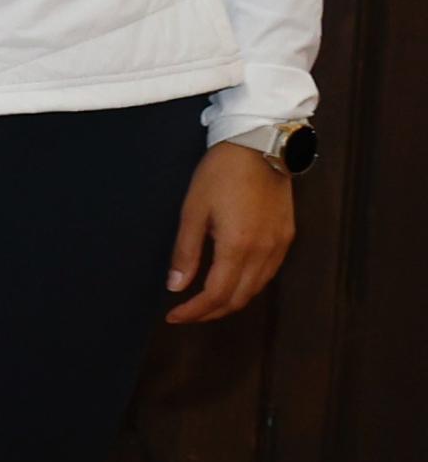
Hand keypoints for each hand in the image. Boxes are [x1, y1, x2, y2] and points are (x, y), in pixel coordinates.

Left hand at [164, 141, 294, 323]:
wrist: (260, 145)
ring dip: (230, 301)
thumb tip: (176, 286)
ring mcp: (280, 245)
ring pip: (256, 289)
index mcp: (238, 246)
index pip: (217, 295)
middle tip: (186, 313)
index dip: (194, 311)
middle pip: (239, 298)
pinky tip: (230, 281)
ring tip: (204, 302)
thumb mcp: (193, 210)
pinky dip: (247, 285)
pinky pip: (268, 273)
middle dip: (211, 312)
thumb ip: (185, 252)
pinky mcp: (287, 236)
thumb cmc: (221, 173)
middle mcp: (265, 251)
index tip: (174, 316)